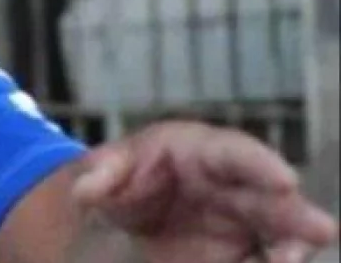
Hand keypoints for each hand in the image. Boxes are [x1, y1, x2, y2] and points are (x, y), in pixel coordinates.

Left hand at [72, 122, 338, 262]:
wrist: (120, 209)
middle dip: (293, 212)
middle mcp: (229, 182)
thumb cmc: (120, 174)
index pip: (233, 152)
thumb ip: (99, 175)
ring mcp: (238, 217)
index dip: (260, 164)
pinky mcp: (238, 248)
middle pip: (267, 195)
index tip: (284, 180)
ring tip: (290, 260)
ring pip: (276, 230)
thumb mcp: (105, 169)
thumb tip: (84, 189)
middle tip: (318, 231)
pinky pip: (260, 255)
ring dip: (290, 245)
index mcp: (197, 149)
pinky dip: (267, 261)